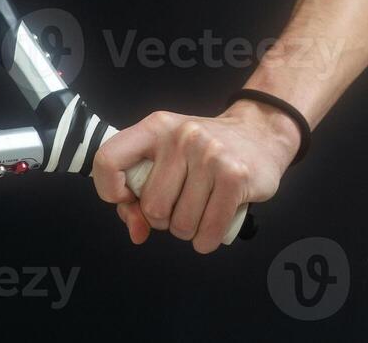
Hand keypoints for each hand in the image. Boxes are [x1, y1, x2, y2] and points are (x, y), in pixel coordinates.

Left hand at [92, 100, 301, 253]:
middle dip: (164, 219)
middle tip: (180, 204)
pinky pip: (208, 232)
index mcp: (155, 127)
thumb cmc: (205, 152)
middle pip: (152, 207)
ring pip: (181, 225)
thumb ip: (139, 195)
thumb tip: (136, 232)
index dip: (109, 190)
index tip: (127, 199)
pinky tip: (212, 226)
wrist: (260, 134)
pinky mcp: (235, 177)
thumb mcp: (168, 158)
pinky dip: (207, 240)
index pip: (108, 159)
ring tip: (200, 210)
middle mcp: (180, 137)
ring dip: (188, 230)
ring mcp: (210, 155)